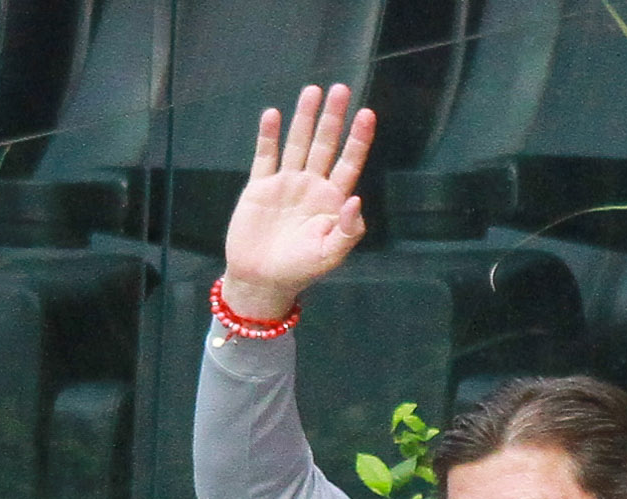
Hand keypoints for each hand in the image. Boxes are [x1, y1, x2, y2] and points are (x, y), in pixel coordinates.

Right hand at [221, 84, 374, 323]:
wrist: (261, 281)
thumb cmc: (300, 271)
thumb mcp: (330, 255)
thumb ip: (348, 230)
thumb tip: (357, 200)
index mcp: (332, 200)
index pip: (348, 162)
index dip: (358, 139)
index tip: (367, 114)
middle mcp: (312, 186)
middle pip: (325, 144)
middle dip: (332, 117)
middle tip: (341, 89)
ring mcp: (286, 183)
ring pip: (297, 143)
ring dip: (304, 118)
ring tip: (312, 90)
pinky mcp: (260, 187)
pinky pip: (265, 156)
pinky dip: (268, 136)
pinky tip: (273, 115)